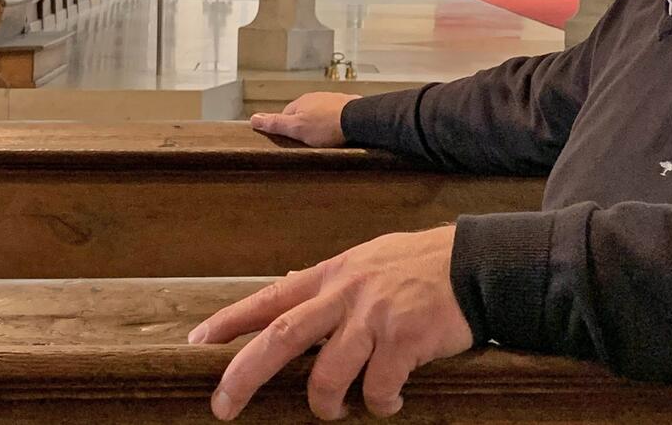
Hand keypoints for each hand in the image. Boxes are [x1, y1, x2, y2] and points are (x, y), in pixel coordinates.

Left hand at [189, 226, 473, 420]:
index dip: (231, 321)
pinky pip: (378, 390)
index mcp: (334, 274)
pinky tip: (391, 400)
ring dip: (326, 404)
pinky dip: (379, 404)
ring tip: (336, 410)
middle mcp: (347, 294)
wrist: (474, 262)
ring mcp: (374, 317)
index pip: (271, 298)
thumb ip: (333, 284)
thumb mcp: (369, 261)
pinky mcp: (404, 340)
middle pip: (282, 337)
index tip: (197, 342)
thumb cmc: (422, 264)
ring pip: (327, 376)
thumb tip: (292, 294)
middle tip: (223, 405)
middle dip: (245, 374)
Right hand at [250, 92, 361, 146]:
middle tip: (309, 143)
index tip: (289, 141)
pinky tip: (339, 133)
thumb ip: (276, 124)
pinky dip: (336, 124)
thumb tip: (254, 118)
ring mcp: (333, 100)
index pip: (286, 115)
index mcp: (302, 101)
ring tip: (325, 140)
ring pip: (321, 114)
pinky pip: (337, 116)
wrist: (358, 120)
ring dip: (321, 125)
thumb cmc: (327, 126)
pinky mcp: (348, 106)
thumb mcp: (296, 128)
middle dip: (305, 127)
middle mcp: (317, 97)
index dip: (286, 129)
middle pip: (304, 114)